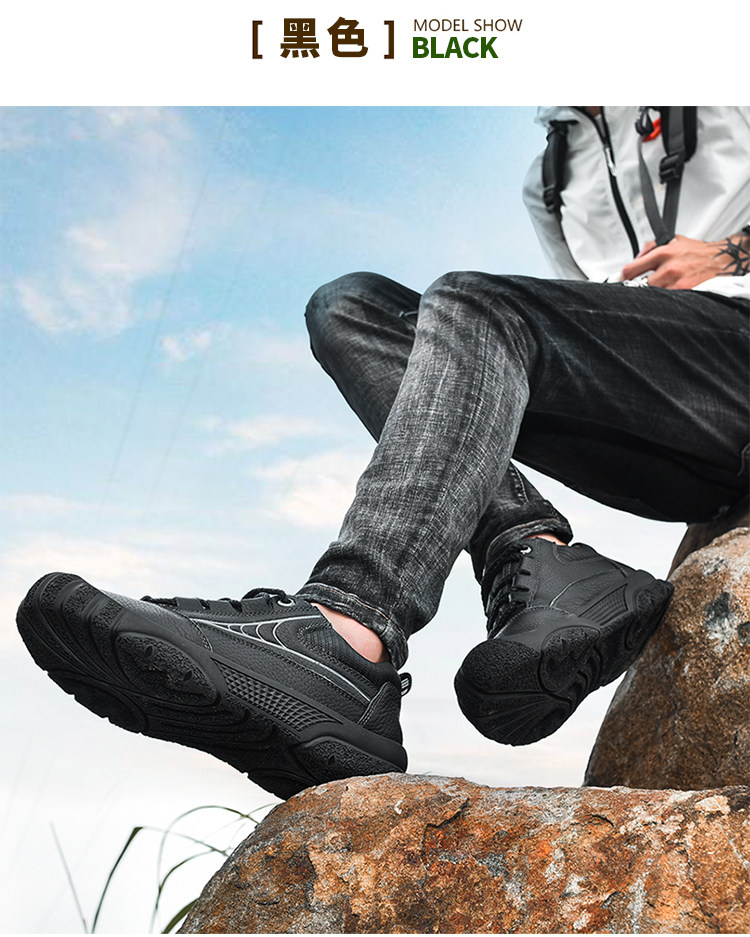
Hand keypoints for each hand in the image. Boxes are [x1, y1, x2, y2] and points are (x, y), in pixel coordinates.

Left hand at [620, 234, 734, 289]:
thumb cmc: (697, 252)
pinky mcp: (684, 293)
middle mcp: (669, 268)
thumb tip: (636, 258)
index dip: (623, 278)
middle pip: (639, 286)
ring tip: (658, 288)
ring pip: (651, 294)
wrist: (721, 260)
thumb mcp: (673, 240)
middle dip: (638, 287)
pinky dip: (663, 298)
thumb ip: (651, 247)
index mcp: (663, 253)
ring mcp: (676, 282)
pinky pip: (665, 300)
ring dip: (651, 293)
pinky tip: (666, 294)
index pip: (631, 269)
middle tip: (640, 287)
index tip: (622, 281)